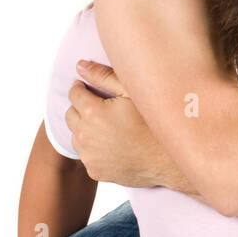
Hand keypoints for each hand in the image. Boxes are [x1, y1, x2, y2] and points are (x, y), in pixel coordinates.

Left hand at [66, 60, 173, 186]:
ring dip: (85, 129)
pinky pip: (86, 154)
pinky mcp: (94, 170)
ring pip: (76, 136)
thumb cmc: (153, 123)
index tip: (90, 89)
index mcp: (93, 112)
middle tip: (100, 107)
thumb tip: (80, 66)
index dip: (81, 88)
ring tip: (107, 127)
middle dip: (81, 108)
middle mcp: (86, 135)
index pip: (74, 94)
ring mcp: (89, 155)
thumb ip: (103, 76)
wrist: (167, 160)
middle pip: (70, 115)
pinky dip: (94, 148)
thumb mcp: (131, 93)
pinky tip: (112, 144)